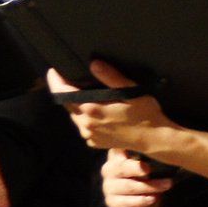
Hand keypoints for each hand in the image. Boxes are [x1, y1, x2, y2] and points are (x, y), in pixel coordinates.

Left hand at [50, 60, 172, 152]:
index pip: (64, 94)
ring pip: (75, 116)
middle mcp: (86, 124)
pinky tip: (98, 112)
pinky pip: (84, 126)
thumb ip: (111, 77)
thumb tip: (93, 64)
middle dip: (67, 92)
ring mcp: (90, 135)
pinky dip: (86, 117)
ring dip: (77, 105)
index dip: (56, 81)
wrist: (153, 139)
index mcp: (92, 109)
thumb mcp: (131, 91)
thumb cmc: (145, 113)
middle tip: (72, 80)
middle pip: (67, 105)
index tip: (53, 71)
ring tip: (87, 95)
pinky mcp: (95, 142)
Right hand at [100, 147, 174, 206]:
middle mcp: (109, 168)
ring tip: (167, 184)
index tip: (139, 153)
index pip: (118, 148)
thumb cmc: (152, 172)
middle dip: (137, 168)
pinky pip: (126, 202)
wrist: (151, 197)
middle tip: (149, 169)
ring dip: (149, 186)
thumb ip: (151, 155)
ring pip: (128, 185)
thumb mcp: (152, 160)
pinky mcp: (112, 202)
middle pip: (121, 167)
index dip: (127, 149)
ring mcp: (108, 186)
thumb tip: (161, 148)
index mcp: (117, 153)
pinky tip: (153, 198)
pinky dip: (141, 200)